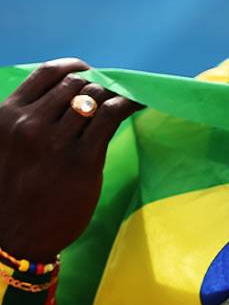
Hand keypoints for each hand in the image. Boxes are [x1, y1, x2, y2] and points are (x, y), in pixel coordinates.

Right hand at [0, 58, 141, 260]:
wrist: (14, 237)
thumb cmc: (13, 190)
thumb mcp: (5, 147)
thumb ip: (26, 120)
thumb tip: (65, 98)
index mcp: (7, 116)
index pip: (48, 73)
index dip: (74, 67)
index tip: (90, 71)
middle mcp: (30, 124)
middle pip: (76, 83)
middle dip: (98, 83)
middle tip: (112, 92)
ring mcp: (56, 142)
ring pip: (96, 97)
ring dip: (115, 94)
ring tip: (126, 99)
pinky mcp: (83, 161)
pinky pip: (112, 116)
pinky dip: (129, 104)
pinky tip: (139, 105)